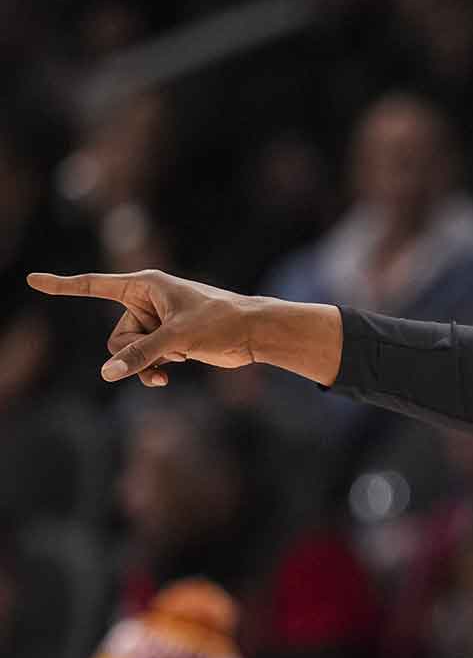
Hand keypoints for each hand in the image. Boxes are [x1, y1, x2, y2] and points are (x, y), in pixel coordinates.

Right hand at [27, 269, 264, 386]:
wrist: (253, 333)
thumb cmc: (221, 322)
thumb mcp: (177, 338)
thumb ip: (140, 354)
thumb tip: (107, 372)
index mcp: (145, 285)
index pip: (94, 286)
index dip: (63, 286)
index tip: (33, 281)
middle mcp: (146, 301)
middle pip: (116, 335)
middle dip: (135, 349)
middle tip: (168, 347)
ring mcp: (155, 323)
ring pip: (128, 352)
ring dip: (145, 363)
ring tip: (175, 360)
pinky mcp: (166, 340)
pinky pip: (142, 360)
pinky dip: (151, 369)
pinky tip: (167, 376)